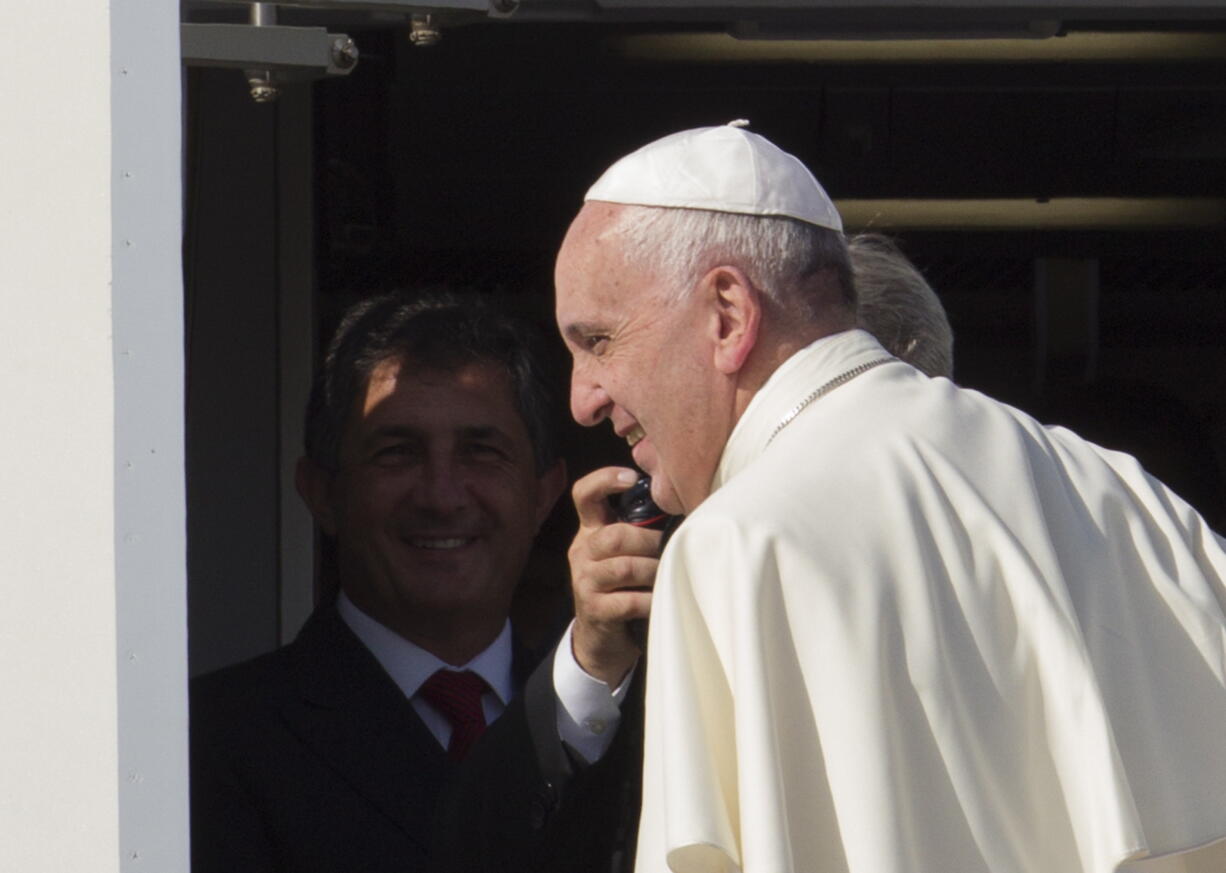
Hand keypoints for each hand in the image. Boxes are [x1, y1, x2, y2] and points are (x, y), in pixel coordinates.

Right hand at [568, 467, 662, 686]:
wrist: (600, 638)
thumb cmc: (623, 587)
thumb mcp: (623, 553)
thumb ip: (638, 530)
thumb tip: (682, 505)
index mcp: (590, 531)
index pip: (584, 495)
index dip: (604, 480)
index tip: (632, 477)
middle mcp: (582, 552)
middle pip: (614, 535)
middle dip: (649, 541)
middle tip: (671, 549)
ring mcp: (584, 581)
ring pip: (624, 567)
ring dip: (654, 571)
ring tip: (669, 574)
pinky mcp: (593, 609)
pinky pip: (628, 600)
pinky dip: (651, 600)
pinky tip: (662, 600)